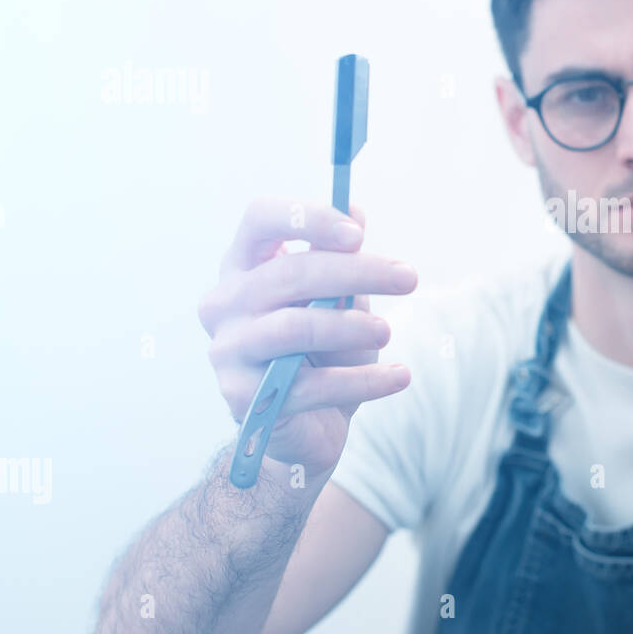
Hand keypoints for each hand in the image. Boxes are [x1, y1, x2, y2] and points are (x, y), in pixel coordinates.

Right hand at [197, 198, 417, 479]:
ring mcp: (228, 350)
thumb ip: (340, 256)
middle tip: (408, 277)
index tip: (359, 235)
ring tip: (387, 332)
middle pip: (289, 274)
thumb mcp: (337, 297)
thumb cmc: (323, 350)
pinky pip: (310, 384)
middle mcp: (224, 302)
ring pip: (294, 328)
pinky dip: (363, 380)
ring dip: (352, 327)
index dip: (308, 218)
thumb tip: (354, 208)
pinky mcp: (242, 397)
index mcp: (243, 265)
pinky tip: (399, 376)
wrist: (308, 425)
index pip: (259, 219)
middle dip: (356, 272)